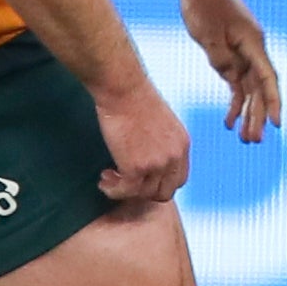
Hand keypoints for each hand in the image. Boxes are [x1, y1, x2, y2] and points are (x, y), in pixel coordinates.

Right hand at [93, 77, 192, 204]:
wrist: (125, 90)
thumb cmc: (137, 100)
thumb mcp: (163, 124)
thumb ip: (163, 144)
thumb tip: (150, 158)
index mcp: (183, 145)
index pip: (179, 179)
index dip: (159, 183)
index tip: (142, 178)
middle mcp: (174, 157)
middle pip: (165, 192)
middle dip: (143, 191)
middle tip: (124, 180)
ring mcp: (157, 164)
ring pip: (143, 194)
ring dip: (124, 190)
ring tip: (109, 177)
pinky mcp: (136, 167)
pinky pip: (125, 191)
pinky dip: (112, 190)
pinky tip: (104, 179)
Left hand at [184, 0, 281, 143]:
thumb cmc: (204, 4)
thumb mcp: (208, 33)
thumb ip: (220, 57)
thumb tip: (231, 77)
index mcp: (253, 42)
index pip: (267, 77)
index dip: (274, 101)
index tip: (277, 123)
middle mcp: (253, 50)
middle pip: (261, 88)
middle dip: (260, 115)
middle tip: (255, 141)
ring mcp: (244, 53)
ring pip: (250, 90)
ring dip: (249, 114)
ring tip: (245, 139)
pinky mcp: (231, 55)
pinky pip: (236, 84)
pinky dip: (234, 103)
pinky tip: (229, 122)